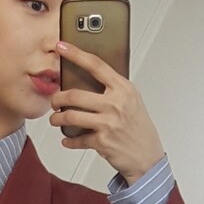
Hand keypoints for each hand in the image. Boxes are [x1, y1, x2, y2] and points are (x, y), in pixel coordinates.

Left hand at [48, 42, 163, 183]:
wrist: (148, 156)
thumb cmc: (138, 127)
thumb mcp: (132, 101)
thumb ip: (114, 89)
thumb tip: (87, 77)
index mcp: (123, 89)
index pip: (96, 65)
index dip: (76, 54)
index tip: (61, 46)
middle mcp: (116, 104)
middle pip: (75, 94)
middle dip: (58, 98)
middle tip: (55, 101)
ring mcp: (108, 123)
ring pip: (71, 116)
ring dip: (57, 118)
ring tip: (55, 119)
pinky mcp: (102, 141)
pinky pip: (76, 139)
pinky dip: (68, 140)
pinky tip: (67, 139)